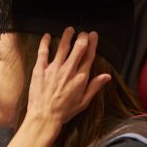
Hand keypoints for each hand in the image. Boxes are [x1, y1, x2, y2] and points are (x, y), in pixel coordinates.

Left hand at [9, 27, 110, 146]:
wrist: (44, 117)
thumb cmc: (64, 112)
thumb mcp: (83, 102)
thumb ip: (95, 87)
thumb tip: (107, 76)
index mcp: (80, 78)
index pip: (89, 56)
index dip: (92, 44)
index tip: (93, 35)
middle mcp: (68, 70)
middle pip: (78, 48)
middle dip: (82, 38)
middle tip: (83, 32)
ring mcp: (54, 68)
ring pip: (62, 47)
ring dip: (66, 36)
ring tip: (69, 29)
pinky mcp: (40, 69)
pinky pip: (43, 52)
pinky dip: (45, 42)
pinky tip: (47, 35)